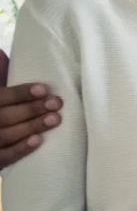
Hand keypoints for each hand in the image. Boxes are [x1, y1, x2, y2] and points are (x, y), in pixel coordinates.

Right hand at [0, 50, 62, 168]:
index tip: (44, 88)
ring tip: (54, 120)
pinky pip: (2, 157)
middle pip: (3, 116)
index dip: (20, 92)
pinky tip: (38, 141)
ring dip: (31, 127)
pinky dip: (19, 150)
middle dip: (31, 109)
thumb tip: (2, 52)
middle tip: (56, 104)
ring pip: (4, 135)